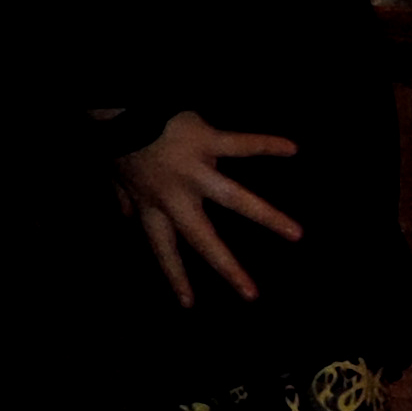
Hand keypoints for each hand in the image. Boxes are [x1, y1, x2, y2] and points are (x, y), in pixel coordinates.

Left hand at [115, 111, 299, 305]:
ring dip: (267, 216)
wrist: (117, 106)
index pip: (164, 248)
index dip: (175, 275)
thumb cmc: (119, 141)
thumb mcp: (115, 175)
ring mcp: (193, 169)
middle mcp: (175, 195)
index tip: (189, 304)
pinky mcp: (206, 141)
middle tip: (251, 294)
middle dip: (228, 267)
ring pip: (234, 198)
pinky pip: (240, 144)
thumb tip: (124, 216)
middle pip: (203, 238)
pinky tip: (293, 148)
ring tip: (297, 233)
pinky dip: (266, 144)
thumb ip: (123, 197)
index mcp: (151, 205)